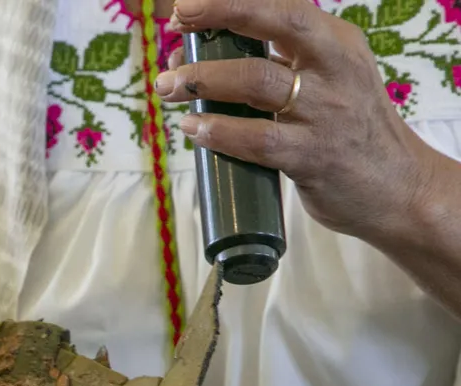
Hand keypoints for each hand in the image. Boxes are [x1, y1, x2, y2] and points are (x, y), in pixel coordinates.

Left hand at [156, 0, 434, 240]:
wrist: (398, 188)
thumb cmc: (346, 131)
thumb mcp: (325, 82)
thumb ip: (273, 67)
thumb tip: (191, 60)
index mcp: (337, 43)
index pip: (284, 6)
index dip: (233, 1)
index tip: (188, 4)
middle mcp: (336, 69)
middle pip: (279, 24)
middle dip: (225, 13)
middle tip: (179, 21)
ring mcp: (326, 113)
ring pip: (257, 82)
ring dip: (204, 80)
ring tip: (166, 86)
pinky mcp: (314, 157)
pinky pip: (259, 139)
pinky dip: (219, 132)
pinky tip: (193, 129)